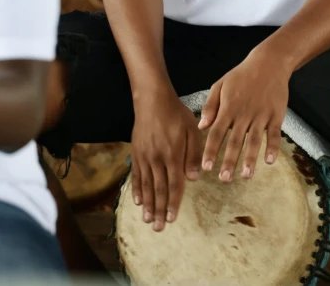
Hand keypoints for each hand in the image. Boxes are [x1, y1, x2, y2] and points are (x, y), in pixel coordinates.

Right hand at [130, 87, 202, 231]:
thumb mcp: (192, 131)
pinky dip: (136, 189)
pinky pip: (136, 175)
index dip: (173, 203)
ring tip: (147, 220)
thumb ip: (194, 154)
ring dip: (147, 204)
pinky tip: (137, 201)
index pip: (174, 184)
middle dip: (158, 210)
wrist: (153, 100)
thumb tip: (193, 178)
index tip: (172, 219)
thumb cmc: (177, 114)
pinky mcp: (136, 153)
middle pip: (158, 190)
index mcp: (173, 155)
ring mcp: (144, 157)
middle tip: (158, 229)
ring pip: (146, 185)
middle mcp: (157, 159)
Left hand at [199, 49, 289, 181]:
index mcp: (228, 108)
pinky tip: (269, 161)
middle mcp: (243, 114)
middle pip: (234, 141)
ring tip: (246, 176)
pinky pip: (274, 134)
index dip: (211, 151)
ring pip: (254, 140)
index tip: (206, 168)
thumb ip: (210, 106)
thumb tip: (201, 127)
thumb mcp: (220, 85)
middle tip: (224, 179)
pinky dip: (272, 147)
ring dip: (250, 159)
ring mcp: (261, 115)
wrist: (269, 63)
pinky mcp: (276, 115)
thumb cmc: (241, 75)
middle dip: (229, 161)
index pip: (216, 133)